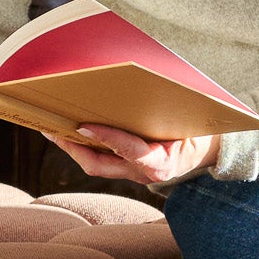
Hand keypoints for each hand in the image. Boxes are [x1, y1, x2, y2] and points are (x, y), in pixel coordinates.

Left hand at [49, 125, 218, 184]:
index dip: (107, 138)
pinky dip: (83, 146)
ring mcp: (133, 174)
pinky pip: (100, 160)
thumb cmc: (196, 130)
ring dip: (71, 147)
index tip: (84, 126)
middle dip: (72, 147)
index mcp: (161, 162)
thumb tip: (138, 85)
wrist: (206, 151)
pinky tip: (69, 131)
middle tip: (51, 128)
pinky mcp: (127, 170)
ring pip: (94, 164)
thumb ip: (163, 111)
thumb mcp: (187, 121)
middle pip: (99, 165)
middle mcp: (143, 173)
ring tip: (51, 127)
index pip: (130, 149)